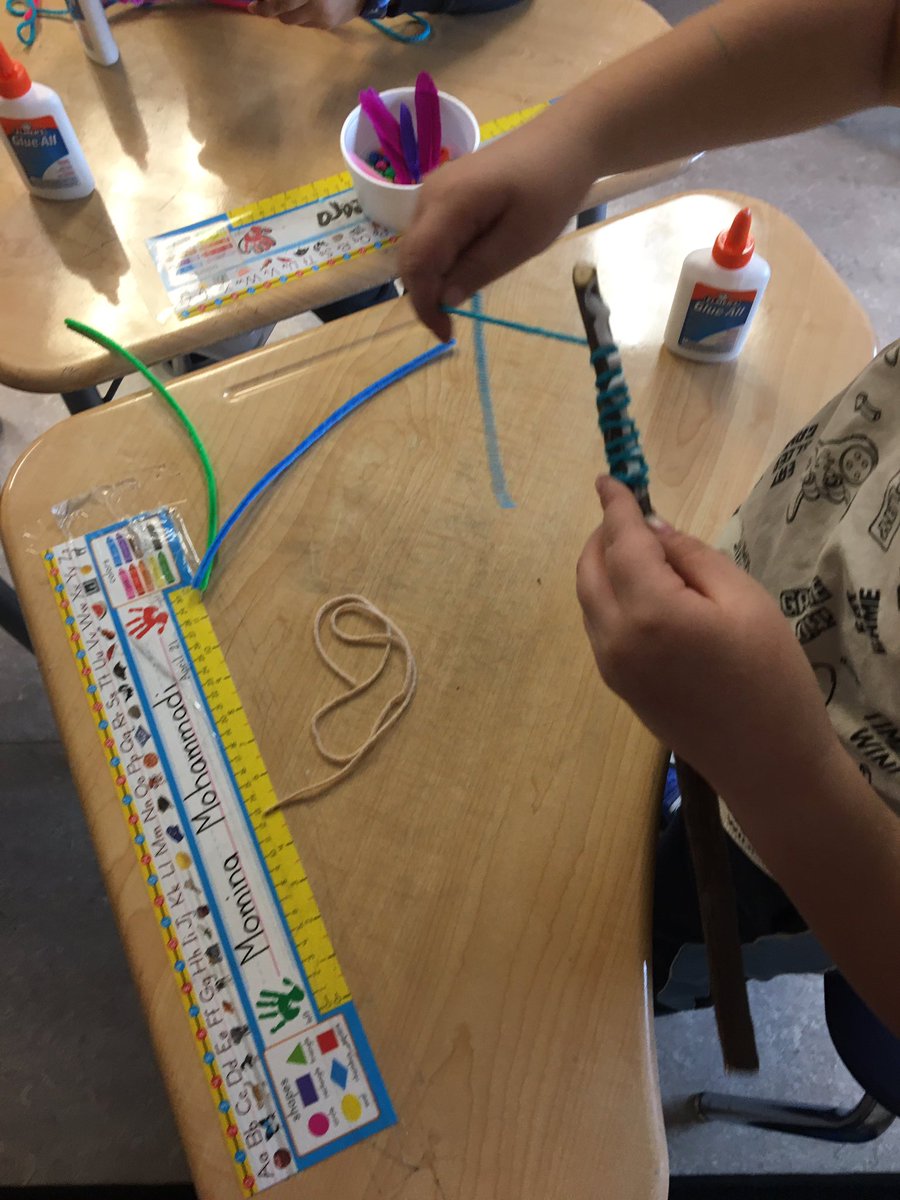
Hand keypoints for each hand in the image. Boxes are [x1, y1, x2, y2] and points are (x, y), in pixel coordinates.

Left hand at [248, 0, 361, 26]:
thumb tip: (265, 2)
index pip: (282, 2)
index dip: (264, 6)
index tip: (252, 6)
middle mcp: (316, 4)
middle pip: (284, 14)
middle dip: (270, 10)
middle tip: (258, 6)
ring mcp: (322, 17)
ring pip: (291, 20)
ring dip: (285, 12)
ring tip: (288, 3)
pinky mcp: (326, 25)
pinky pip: (304, 23)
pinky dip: (300, 15)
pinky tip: (305, 6)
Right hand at [398, 102, 596, 340]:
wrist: (566, 140)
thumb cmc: (551, 187)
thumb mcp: (523, 239)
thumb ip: (480, 268)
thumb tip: (445, 299)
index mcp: (448, 202)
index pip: (416, 263)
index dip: (424, 304)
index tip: (446, 333)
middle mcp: (430, 194)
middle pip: (411, 257)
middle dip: (428, 294)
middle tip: (456, 321)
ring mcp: (434, 190)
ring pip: (420, 248)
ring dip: (437, 277)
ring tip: (471, 289)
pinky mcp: (445, 192)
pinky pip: (432, 235)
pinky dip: (444, 259)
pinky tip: (472, 265)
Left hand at [576, 476, 837, 801]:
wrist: (766, 762)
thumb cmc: (770, 675)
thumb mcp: (744, 600)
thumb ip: (692, 558)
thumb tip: (654, 531)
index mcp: (649, 611)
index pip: (619, 541)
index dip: (615, 506)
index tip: (609, 478)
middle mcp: (614, 637)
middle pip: (589, 569)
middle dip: (602, 535)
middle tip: (631, 514)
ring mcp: (609, 665)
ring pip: (588, 598)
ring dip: (602, 565)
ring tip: (642, 550)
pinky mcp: (616, 684)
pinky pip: (599, 625)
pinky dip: (609, 596)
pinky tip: (642, 591)